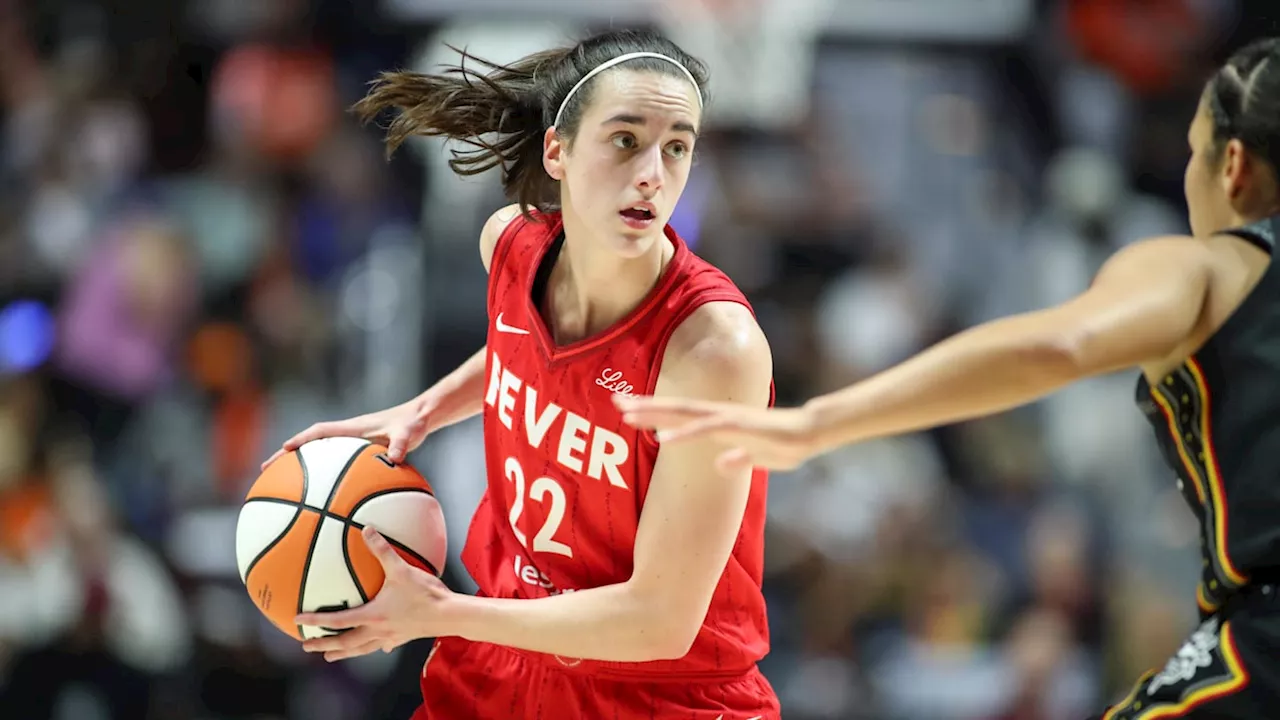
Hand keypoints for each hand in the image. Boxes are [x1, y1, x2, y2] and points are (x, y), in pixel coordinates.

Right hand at [262, 399, 430, 469]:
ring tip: (281, 485)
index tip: (284, 449)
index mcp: (354, 428)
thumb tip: (395, 457)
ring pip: (319, 455)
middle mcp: (349, 434)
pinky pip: (335, 464)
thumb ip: (402, 443)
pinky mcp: (360, 451)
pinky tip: (321, 496)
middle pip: (311, 444)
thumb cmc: (413, 424)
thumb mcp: (409, 433)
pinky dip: (323, 476)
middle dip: (288, 455)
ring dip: (300, 466)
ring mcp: (352, 442)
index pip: (321, 432)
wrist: (421, 417)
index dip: (303, 439)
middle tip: (266, 469)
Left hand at [296, 526, 454, 661]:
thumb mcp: (402, 569)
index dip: (317, 620)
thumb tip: (367, 530)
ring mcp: (390, 637)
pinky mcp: (402, 638)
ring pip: (360, 649)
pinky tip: (378, 647)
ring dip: (343, 652)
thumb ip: (382, 550)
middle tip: (306, 645)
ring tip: (330, 656)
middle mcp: (377, 630)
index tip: (299, 620)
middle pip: (345, 642)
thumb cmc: (426, 594)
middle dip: (323, 645)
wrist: (450, 615)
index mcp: (373, 615)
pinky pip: (382, 645)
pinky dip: (373, 647)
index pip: (338, 620)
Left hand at [614, 395, 819, 472]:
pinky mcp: (738, 428)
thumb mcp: (758, 458)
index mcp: (719, 421)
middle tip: (615, 401)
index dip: (653, 411)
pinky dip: (682, 433)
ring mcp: (727, 419)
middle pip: (673, 408)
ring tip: (627, 415)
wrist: (812, 433)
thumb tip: (721, 464)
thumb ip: (738, 459)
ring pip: (683, 413)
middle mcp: (718, 415)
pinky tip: (662, 437)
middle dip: (644, 405)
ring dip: (654, 414)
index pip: (679, 414)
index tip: (627, 408)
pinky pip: (704, 430)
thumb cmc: (786, 443)